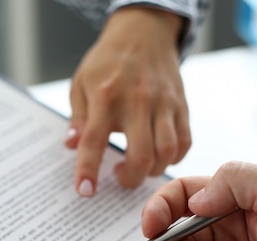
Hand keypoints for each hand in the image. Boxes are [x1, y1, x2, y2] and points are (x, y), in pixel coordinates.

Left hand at [67, 6, 189, 194]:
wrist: (143, 33)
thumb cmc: (107, 62)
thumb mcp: (81, 84)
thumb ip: (77, 118)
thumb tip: (72, 146)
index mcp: (105, 97)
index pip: (94, 141)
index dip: (88, 170)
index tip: (85, 191)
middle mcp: (137, 101)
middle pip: (141, 154)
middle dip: (130, 178)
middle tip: (119, 176)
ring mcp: (163, 104)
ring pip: (167, 152)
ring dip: (152, 170)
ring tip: (138, 167)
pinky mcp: (181, 106)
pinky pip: (185, 142)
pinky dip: (173, 158)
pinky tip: (158, 156)